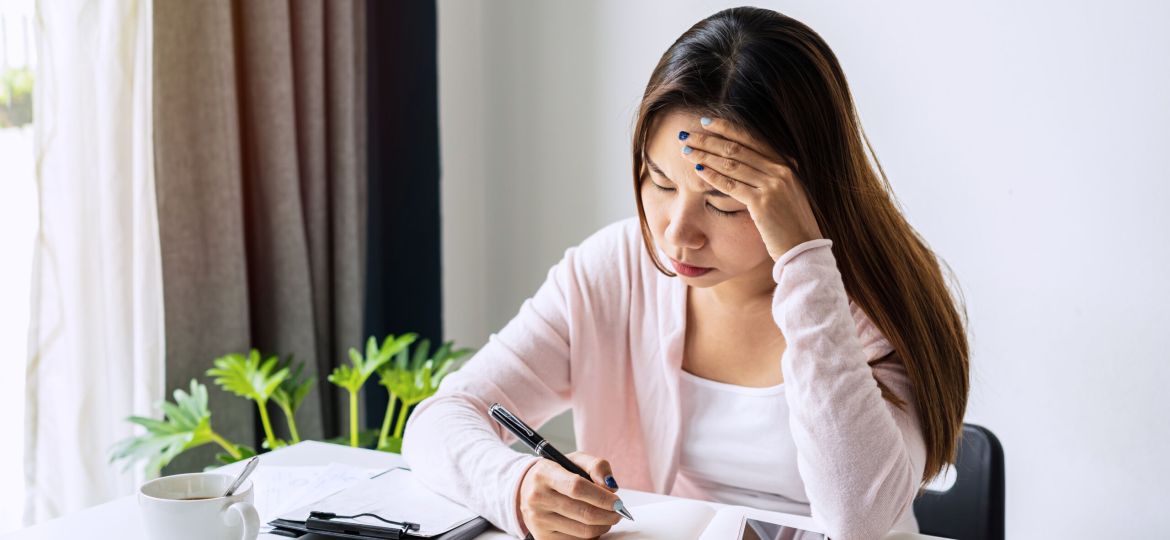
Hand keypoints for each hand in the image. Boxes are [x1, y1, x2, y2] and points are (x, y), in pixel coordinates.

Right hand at [516, 451, 621, 538]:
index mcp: (545, 474)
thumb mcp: (574, 460)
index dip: (602, 497)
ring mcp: (538, 520)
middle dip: (608, 515)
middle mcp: (537, 498)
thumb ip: (596, 466)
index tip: (617, 502)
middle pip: (584, 513)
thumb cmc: (556, 473)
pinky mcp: (542, 537)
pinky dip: (591, 536)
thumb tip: (611, 486)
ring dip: (603, 526)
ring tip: (607, 518)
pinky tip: (592, 526)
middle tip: (618, 512)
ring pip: (583, 531)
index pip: (577, 487)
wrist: (526, 489)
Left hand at [677, 116, 823, 260]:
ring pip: (732, 164)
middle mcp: (780, 171)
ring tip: (686, 150)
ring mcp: (773, 186)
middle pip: (737, 148)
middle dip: (709, 139)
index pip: (751, 139)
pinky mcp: (763, 204)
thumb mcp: (785, 194)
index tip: (706, 121)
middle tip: (687, 134)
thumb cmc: (790, 225)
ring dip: (705, 155)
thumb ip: (769, 177)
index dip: (727, 128)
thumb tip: (747, 166)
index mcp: (786, 165)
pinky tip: (697, 170)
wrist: (804, 250)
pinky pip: (732, 186)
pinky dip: (712, 176)